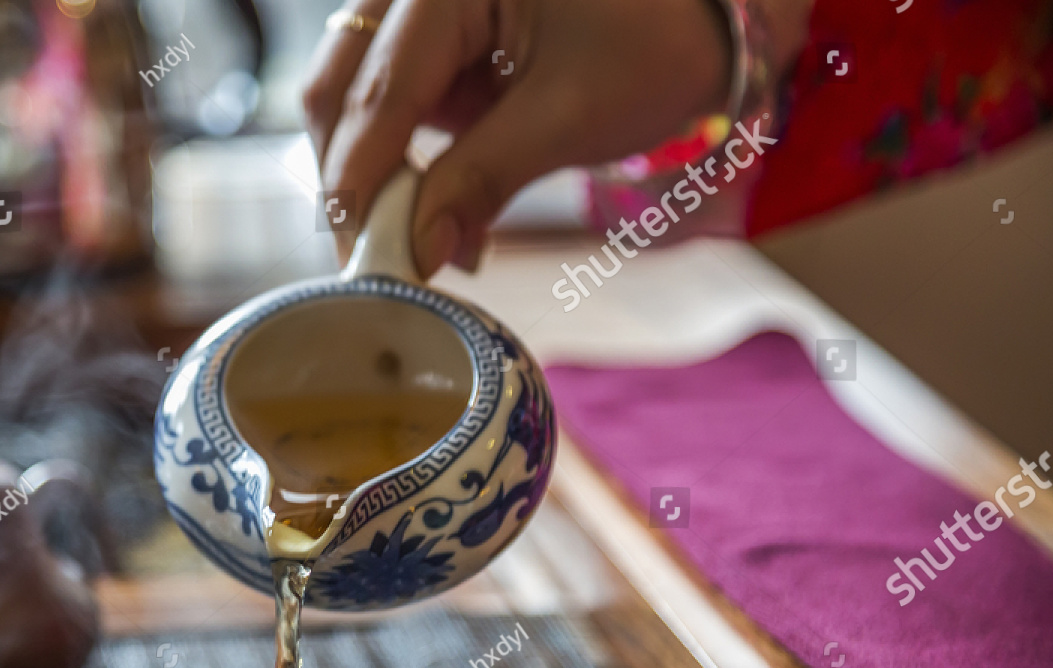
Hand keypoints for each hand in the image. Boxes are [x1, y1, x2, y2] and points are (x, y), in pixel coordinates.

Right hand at [304, 0, 739, 275]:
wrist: (710, 16)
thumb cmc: (658, 39)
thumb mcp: (570, 116)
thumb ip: (482, 179)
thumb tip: (419, 253)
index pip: (381, 87)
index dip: (361, 179)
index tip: (356, 253)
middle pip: (342, 82)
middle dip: (349, 175)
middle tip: (365, 258)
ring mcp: (423, 8)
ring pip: (353, 94)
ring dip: (370, 171)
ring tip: (403, 239)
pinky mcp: (435, 38)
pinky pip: (391, 101)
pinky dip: (401, 157)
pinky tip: (428, 206)